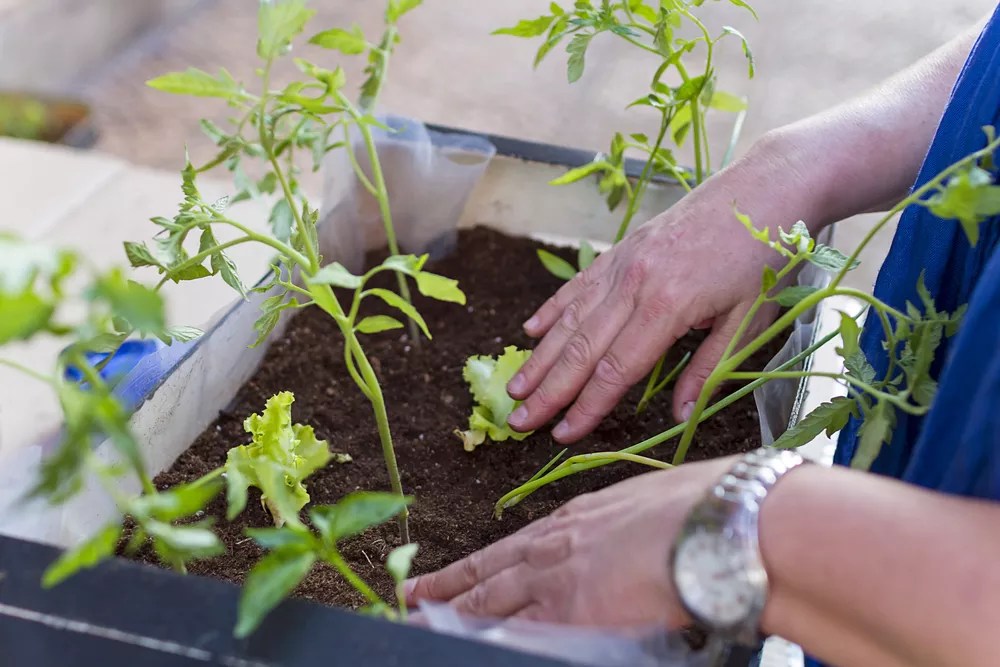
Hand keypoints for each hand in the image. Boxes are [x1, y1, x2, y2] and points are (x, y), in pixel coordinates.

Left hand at [404, 458, 732, 627]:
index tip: (451, 570)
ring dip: (454, 612)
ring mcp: (557, 580)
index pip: (511, 547)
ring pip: (491, 602)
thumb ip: (622, 528)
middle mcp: (555, 547)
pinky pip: (519, 633)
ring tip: (421, 618)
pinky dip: (491, 637)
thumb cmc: (699, 506)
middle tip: (412, 594)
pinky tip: (464, 641)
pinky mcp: (571, 612)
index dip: (477, 562)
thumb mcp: (647, 507)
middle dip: (446, 586)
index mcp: (574, 520)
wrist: (717, 520)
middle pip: (487, 572)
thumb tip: (625, 546)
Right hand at [506, 140, 811, 442]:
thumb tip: (680, 417)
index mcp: (668, 306)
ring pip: (571, 317)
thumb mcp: (748, 321)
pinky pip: (579, 284)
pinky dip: (552, 309)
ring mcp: (624, 263)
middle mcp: (635, 283)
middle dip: (548, 389)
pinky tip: (530, 331)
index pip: (616, 369)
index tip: (562, 435)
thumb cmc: (765, 257)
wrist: (766, 187)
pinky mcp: (623, 248)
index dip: (587, 407)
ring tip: (515, 388)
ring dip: (540, 356)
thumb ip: (708, 369)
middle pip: (581, 348)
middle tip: (518, 421)